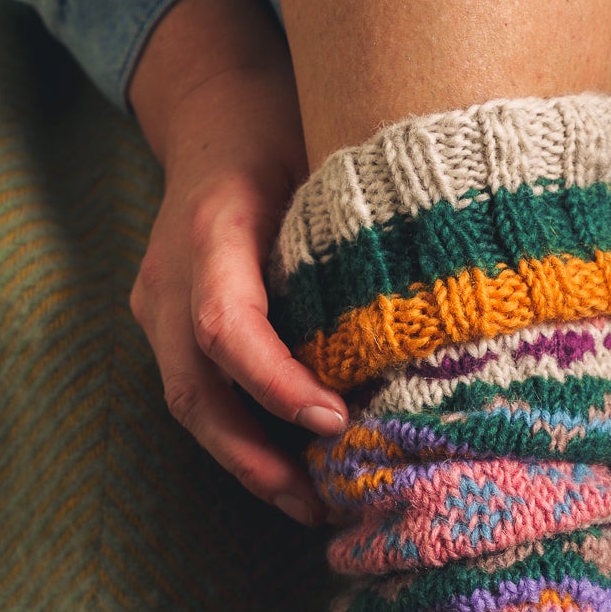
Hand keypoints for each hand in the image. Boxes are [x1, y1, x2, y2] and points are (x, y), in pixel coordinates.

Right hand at [128, 0, 346, 521]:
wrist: (216, 106)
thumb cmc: (290, 127)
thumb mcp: (334, 160)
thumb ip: (366, 231)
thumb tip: (450, 304)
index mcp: (215, 226)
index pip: (229, 325)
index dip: (276, 383)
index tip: (335, 419)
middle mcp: (171, 274)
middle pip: (195, 391)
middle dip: (257, 457)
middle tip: (323, 502)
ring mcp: (159, 303)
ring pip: (192, 405)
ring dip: (249, 463)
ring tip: (314, 506)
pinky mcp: (167, 325)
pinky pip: (198, 393)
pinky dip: (244, 436)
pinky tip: (295, 469)